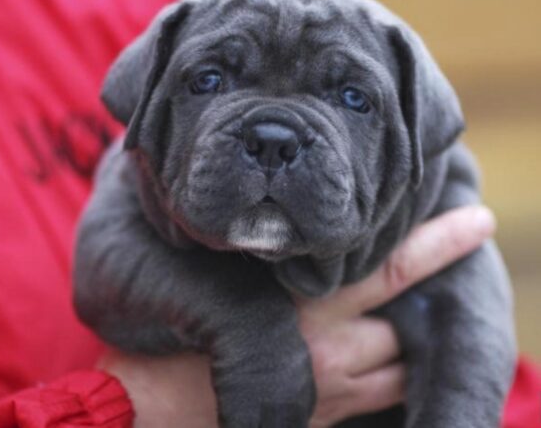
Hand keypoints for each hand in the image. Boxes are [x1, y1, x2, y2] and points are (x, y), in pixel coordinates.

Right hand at [100, 205, 495, 427]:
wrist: (152, 405)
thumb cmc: (182, 331)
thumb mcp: (224, 284)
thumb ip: (270, 262)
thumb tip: (306, 233)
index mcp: (306, 309)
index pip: (389, 269)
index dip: (437, 244)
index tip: (474, 218)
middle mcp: (331, 350)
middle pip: (407, 320)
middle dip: (436, 294)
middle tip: (456, 261)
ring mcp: (334, 391)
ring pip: (402, 363)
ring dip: (419, 338)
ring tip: (429, 311)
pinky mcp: (324, 416)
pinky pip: (382, 395)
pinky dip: (397, 372)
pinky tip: (394, 351)